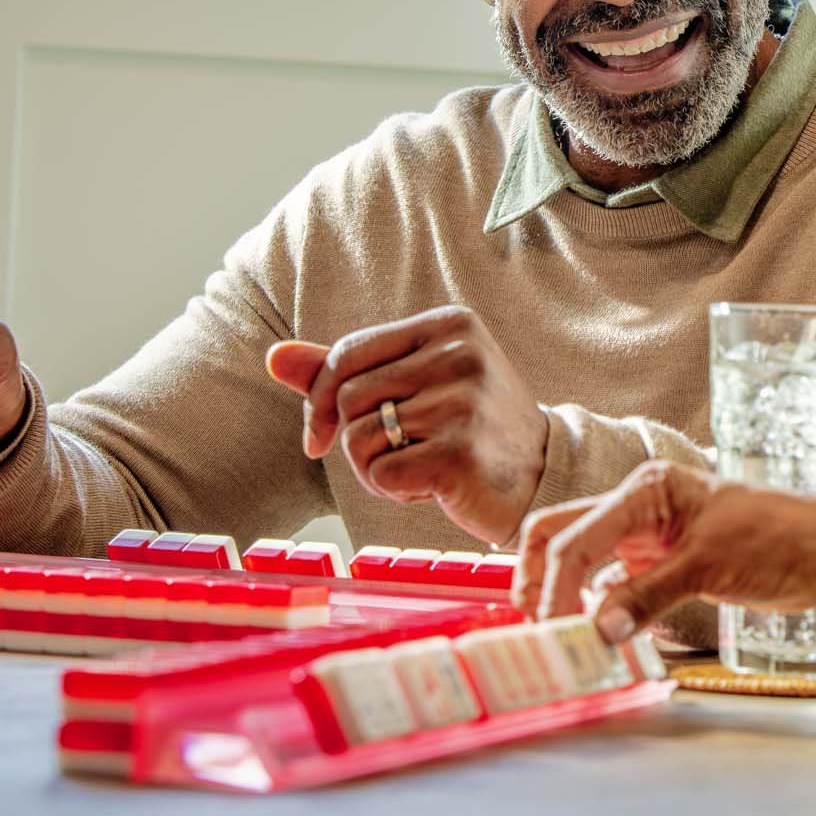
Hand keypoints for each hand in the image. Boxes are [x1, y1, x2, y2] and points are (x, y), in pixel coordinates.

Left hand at [265, 306, 548, 544]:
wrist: (542, 474)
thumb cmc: (468, 426)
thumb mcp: (414, 383)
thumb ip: (345, 369)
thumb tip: (274, 357)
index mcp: (449, 325)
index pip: (347, 354)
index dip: (319, 399)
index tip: (323, 434)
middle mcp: (460, 355)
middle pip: (347, 398)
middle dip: (354, 437)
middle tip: (397, 452)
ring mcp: (463, 403)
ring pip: (359, 438)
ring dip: (375, 468)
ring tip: (419, 467)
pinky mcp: (459, 453)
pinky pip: (380, 473)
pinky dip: (392, 490)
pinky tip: (429, 487)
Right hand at [516, 459, 815, 640]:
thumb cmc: (780, 538)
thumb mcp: (709, 566)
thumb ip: (648, 595)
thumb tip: (596, 630)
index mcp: (646, 490)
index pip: (574, 536)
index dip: (553, 585)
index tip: (550, 631)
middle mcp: (639, 507)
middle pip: (560, 536)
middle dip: (539, 581)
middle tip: (535, 631)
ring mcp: (649, 536)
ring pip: (581, 560)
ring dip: (563, 596)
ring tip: (558, 640)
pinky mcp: (663, 564)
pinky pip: (613, 584)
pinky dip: (596, 608)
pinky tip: (595, 636)